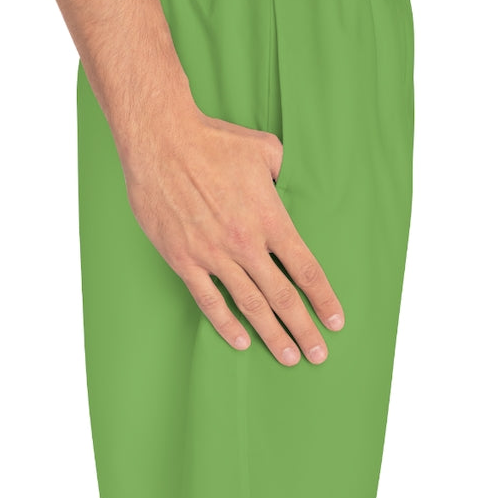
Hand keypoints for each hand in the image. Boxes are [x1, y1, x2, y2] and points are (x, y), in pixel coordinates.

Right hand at [117, 107, 344, 364]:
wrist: (162, 141)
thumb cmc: (213, 141)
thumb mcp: (264, 148)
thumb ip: (284, 170)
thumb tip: (288, 179)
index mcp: (271, 219)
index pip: (306, 269)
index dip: (323, 299)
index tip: (336, 321)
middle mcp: (246, 243)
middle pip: (283, 297)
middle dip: (304, 329)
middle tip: (318, 354)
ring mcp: (213, 254)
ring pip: (250, 305)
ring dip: (272, 334)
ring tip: (289, 357)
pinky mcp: (184, 259)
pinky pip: (208, 300)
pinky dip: (225, 324)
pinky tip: (240, 341)